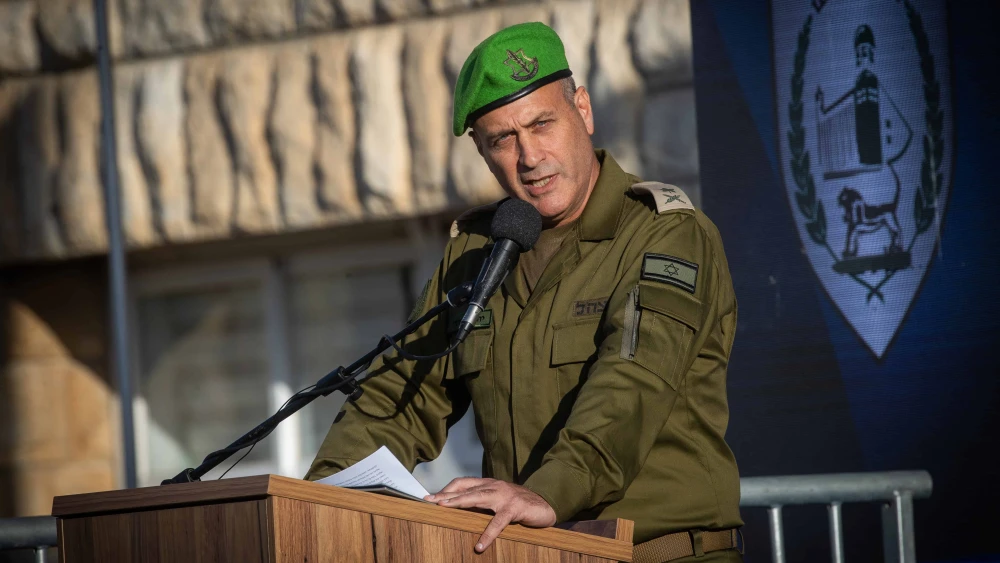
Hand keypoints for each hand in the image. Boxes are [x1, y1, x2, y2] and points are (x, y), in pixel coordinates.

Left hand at [425, 478, 556, 552]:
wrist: (544, 505)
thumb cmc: (517, 505)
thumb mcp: (497, 501)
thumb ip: (481, 503)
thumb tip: (458, 511)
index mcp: (488, 484)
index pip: (462, 483)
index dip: (446, 489)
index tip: (430, 498)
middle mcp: (494, 486)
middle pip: (465, 488)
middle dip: (446, 495)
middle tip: (430, 501)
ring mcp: (504, 496)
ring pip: (477, 497)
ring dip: (459, 502)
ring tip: (444, 508)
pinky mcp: (515, 508)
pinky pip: (498, 522)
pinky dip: (488, 534)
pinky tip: (480, 545)